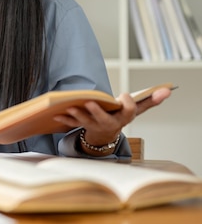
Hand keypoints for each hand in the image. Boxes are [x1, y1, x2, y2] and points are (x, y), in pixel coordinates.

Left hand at [54, 87, 172, 151]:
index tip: (124, 94)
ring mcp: (95, 126)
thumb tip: (167, 89)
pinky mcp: (82, 126)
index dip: (127, 103)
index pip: (128, 111)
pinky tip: (56, 114)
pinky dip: (64, 119)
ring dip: (78, 115)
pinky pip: (72, 124)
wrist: (107, 134)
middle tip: (90, 102)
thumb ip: (150, 100)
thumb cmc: (121, 116)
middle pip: (104, 119)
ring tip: (70, 107)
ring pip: (86, 122)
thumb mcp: (137, 109)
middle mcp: (109, 124)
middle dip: (97, 112)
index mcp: (123, 118)